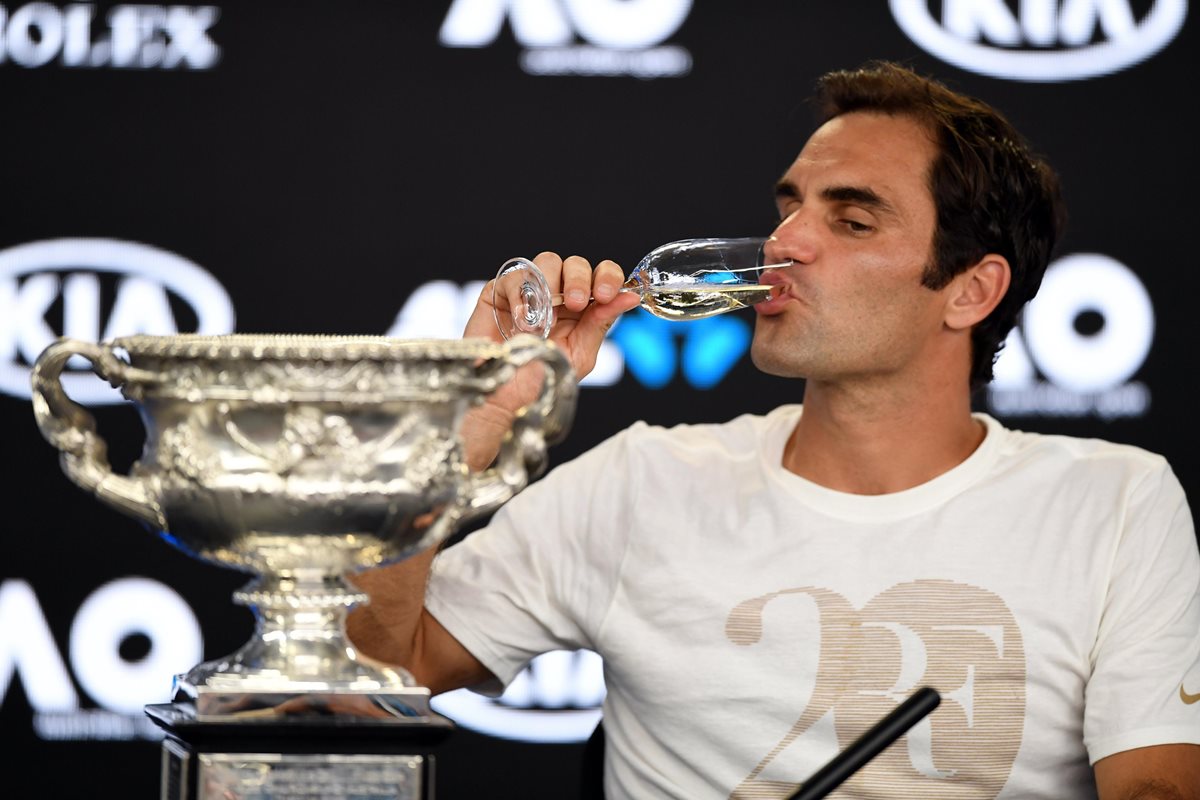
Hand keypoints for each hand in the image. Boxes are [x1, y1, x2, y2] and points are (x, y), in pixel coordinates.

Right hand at [460, 252, 639, 470]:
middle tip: (576, 303)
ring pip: (547, 261)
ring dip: (551, 284)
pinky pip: (514, 275)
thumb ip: (601, 322)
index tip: (607, 293)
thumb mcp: (579, 354)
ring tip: (544, 319)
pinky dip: (521, 295)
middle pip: (575, 264)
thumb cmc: (540, 381)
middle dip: (579, 279)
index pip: (602, 276)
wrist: (503, 398)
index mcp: (582, 309)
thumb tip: (632, 297)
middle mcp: (558, 296)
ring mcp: (528, 291)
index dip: (608, 276)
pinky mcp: (499, 292)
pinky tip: (522, 321)